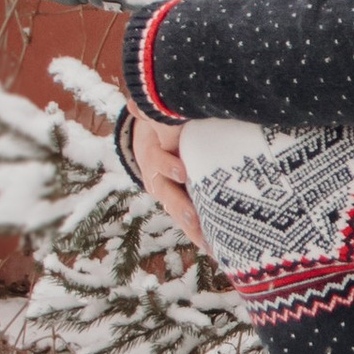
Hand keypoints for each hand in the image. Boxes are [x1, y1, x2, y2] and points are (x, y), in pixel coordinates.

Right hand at [128, 112, 207, 251]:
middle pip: (167, 194)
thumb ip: (160, 112)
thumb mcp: (163, 117)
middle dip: (181, 206)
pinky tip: (216, 252)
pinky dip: (200, 238)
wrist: (152, 139)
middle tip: (194, 217)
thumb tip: (136, 101)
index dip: (167, 166)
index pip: (158, 160)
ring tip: (208, 244)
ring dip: (192, 229)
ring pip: (177, 214)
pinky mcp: (180, 206)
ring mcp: (168, 194)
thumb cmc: (167, 123)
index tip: (182, 171)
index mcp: (154, 154)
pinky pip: (189, 224)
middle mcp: (158, 178)